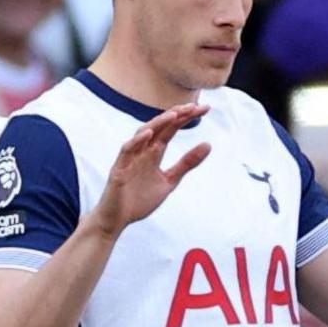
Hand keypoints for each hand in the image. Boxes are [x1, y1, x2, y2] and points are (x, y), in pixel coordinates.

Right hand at [92, 105, 211, 236]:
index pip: (172, 129)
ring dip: (158, 123)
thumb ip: (186, 163)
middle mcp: (142, 150)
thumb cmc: (140, 200)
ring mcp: (130, 158)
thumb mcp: (169, 180)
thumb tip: (209, 144)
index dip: (186, 117)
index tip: (205, 108)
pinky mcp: (119, 169)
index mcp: (154, 152)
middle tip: (194, 106)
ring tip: (175, 114)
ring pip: (142, 134)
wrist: (118, 220)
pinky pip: (127, 151)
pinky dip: (137, 141)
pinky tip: (149, 133)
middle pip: (160, 127)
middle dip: (177, 115)